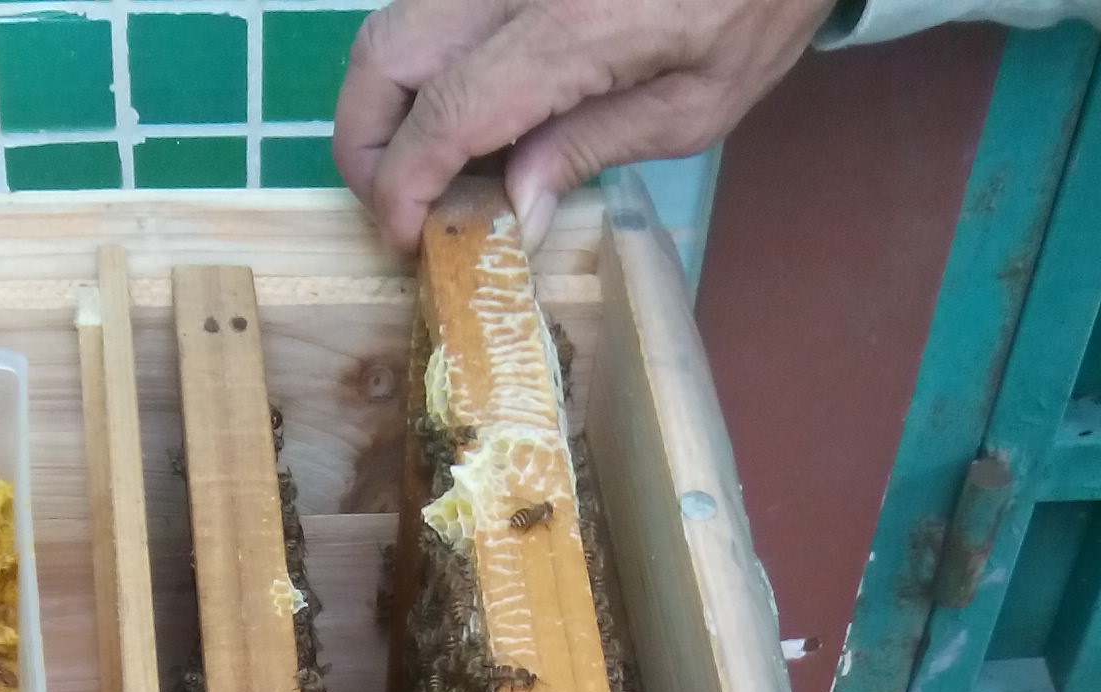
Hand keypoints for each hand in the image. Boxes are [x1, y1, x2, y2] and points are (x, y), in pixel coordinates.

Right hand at [333, 0, 835, 252]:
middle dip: (364, 143)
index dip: (404, 187)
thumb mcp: (698, 103)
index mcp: (570, 29)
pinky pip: (433, 4)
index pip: (443, 115)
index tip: (406, 237)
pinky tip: (463, 107)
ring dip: (386, 101)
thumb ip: (593, 148)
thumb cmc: (758, 2)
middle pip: (383, 54)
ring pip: (392, 21)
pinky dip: (423, 62)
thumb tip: (513, 211)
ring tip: (429, 164)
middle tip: (396, 204)